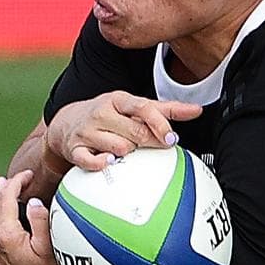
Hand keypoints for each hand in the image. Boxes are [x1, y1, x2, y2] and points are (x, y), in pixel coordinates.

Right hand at [45, 91, 201, 171]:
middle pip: (134, 132)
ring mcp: (87, 131)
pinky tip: (108, 163)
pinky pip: (89, 161)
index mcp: (119, 100)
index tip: (171, 139)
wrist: (67, 121)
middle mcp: (102, 113)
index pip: (143, 108)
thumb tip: (196, 110)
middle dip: (148, 142)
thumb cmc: (110, 115)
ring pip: (116, 148)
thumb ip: (167, 110)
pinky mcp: (74, 149)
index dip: (160, 124)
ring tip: (127, 151)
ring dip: (127, 153)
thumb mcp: (135, 107)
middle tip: (155, 146)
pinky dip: (100, 164)